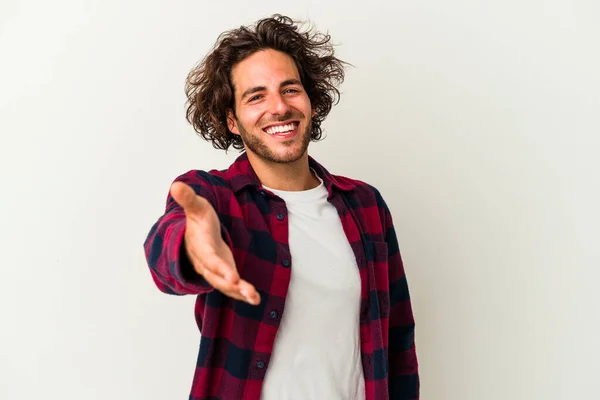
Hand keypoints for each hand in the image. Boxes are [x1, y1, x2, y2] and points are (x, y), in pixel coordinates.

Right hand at [170, 181, 260, 304]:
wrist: (194, 235)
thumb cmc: (198, 220)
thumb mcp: (196, 207)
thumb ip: (188, 199)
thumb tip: (176, 184)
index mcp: (200, 246)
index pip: (209, 259)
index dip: (219, 268)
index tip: (232, 277)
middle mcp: (206, 262)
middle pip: (217, 276)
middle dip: (230, 284)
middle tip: (244, 290)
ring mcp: (214, 271)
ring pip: (225, 285)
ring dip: (239, 293)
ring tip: (254, 298)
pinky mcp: (223, 274)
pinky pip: (232, 287)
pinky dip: (243, 294)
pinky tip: (255, 299)